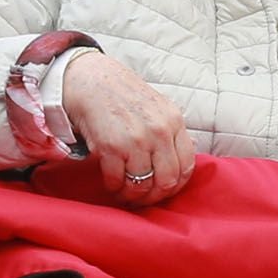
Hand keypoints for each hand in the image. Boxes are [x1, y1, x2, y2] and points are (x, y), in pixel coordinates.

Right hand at [55, 51, 191, 206]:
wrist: (90, 80)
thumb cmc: (123, 96)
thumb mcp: (158, 108)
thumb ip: (170, 134)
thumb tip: (180, 166)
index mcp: (174, 121)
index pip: (186, 166)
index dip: (176, 185)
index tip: (163, 190)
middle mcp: (159, 131)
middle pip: (167, 181)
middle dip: (154, 196)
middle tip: (143, 198)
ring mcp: (136, 140)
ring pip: (142, 185)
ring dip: (132, 195)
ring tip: (125, 193)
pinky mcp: (111, 146)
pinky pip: (117, 180)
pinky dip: (114, 187)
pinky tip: (112, 183)